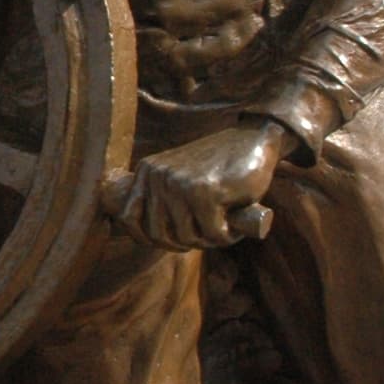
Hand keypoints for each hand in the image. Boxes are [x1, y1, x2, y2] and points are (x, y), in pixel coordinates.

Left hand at [110, 118, 287, 250]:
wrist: (254, 140)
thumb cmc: (219, 166)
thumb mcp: (179, 178)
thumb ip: (159, 199)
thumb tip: (145, 238)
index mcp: (146, 171)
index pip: (129, 219)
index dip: (150, 238)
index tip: (174, 241)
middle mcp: (158, 176)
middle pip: (158, 234)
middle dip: (184, 243)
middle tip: (206, 235)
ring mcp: (180, 183)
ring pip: (185, 237)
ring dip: (207, 241)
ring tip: (222, 227)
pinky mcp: (206, 192)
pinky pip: (212, 234)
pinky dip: (226, 237)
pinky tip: (234, 226)